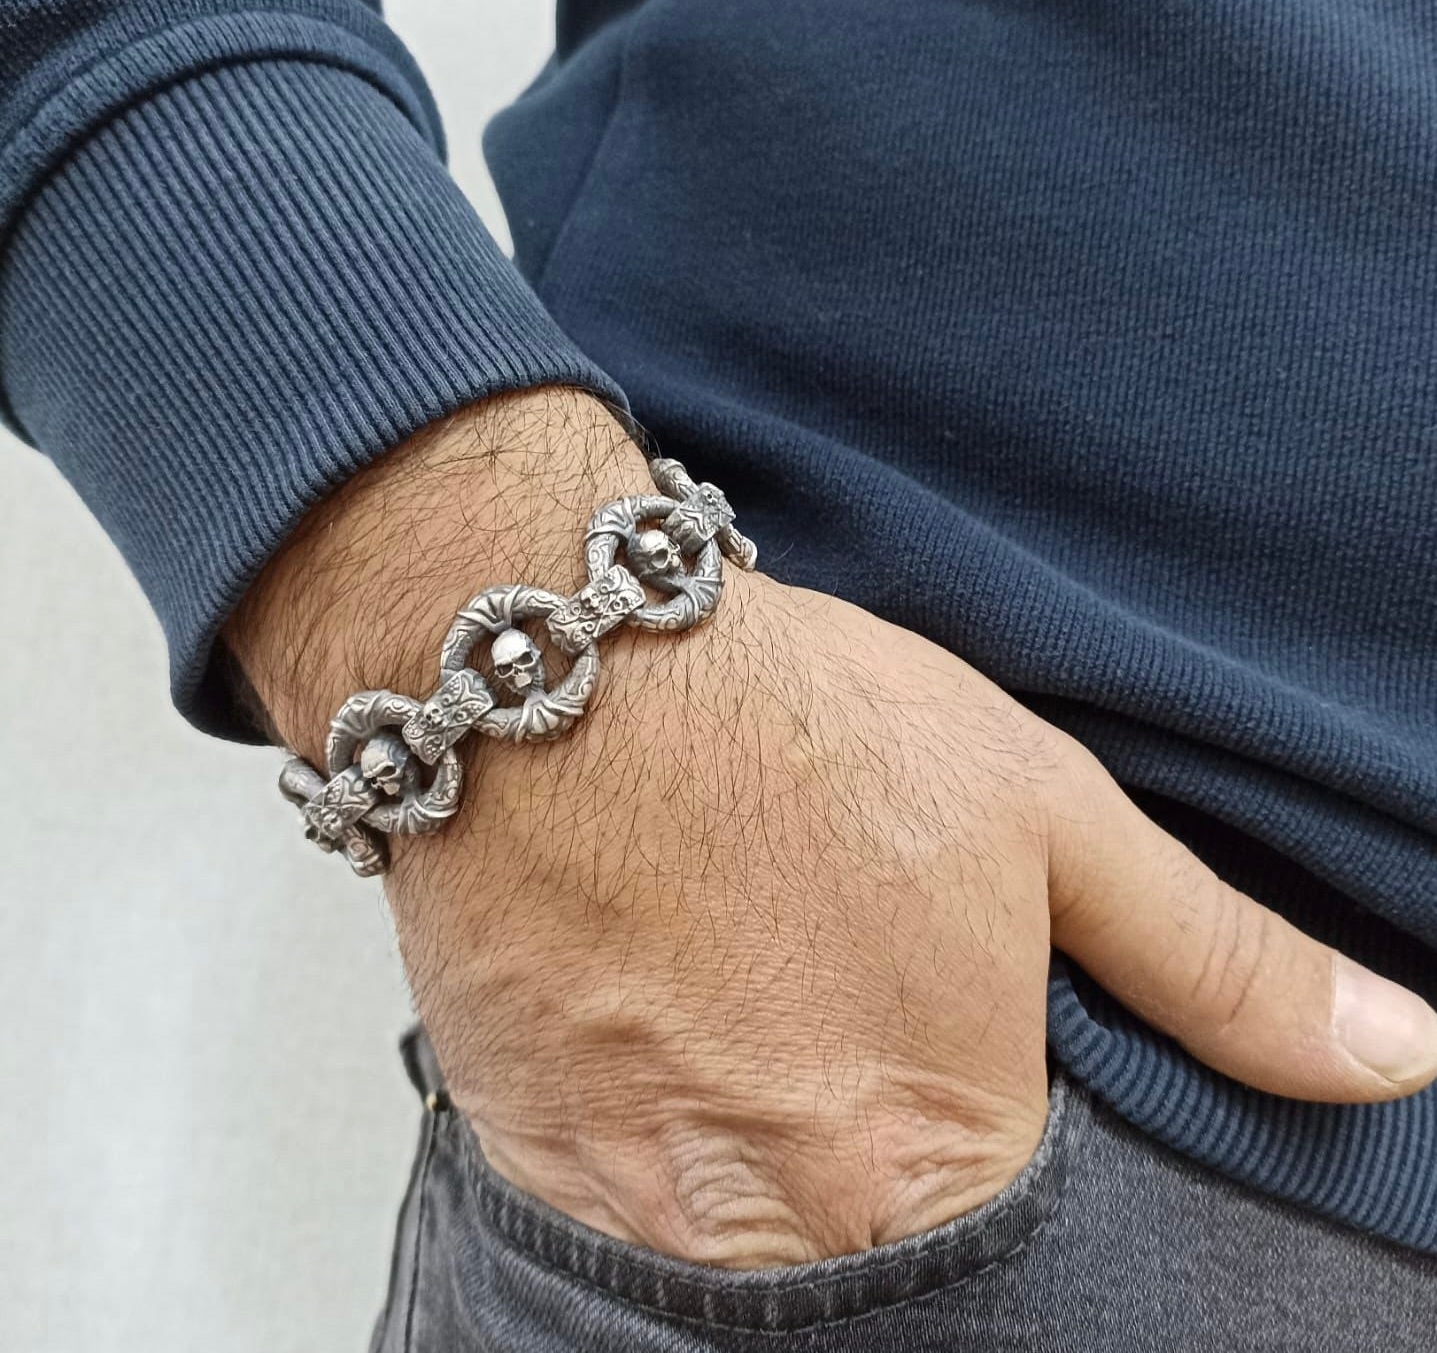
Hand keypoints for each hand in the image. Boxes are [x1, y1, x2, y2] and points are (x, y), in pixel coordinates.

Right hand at [228, 388, 1436, 1266]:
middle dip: (870, 1157)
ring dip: (758, 1147)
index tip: (949, 1068)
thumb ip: (1216, 966)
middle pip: (869, 1263)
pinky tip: (663, 1011)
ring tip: (739, 1002)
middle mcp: (781, 1222)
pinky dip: (659, 1132)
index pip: (1019, 1262)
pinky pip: (623, 1202)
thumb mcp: (1043, 815)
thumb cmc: (799, 731)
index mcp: (934, 1158)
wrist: (560, 670)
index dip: (998, 1151)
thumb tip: (1393, 1057)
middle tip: (826, 1017)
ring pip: (738, 1244)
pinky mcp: (533, 1153)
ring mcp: (639, 1203)